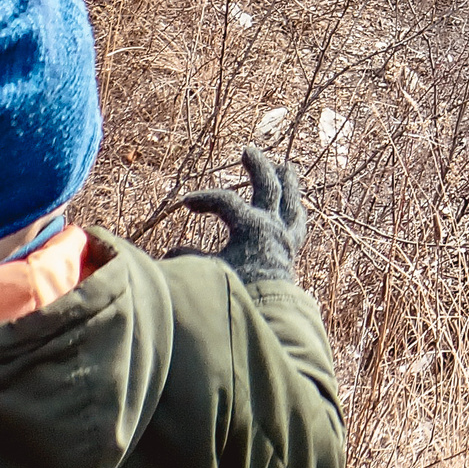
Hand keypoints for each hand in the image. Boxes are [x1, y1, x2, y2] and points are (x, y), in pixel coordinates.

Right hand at [178, 145, 307, 284]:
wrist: (268, 317)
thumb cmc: (236, 294)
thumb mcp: (208, 273)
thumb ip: (189, 259)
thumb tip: (170, 252)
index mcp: (251, 227)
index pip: (227, 200)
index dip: (205, 198)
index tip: (186, 202)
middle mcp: (273, 226)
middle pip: (268, 187)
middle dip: (257, 166)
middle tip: (248, 150)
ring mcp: (286, 237)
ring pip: (291, 200)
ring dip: (287, 182)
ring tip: (286, 166)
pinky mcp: (292, 251)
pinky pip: (298, 223)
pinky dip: (295, 211)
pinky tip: (296, 207)